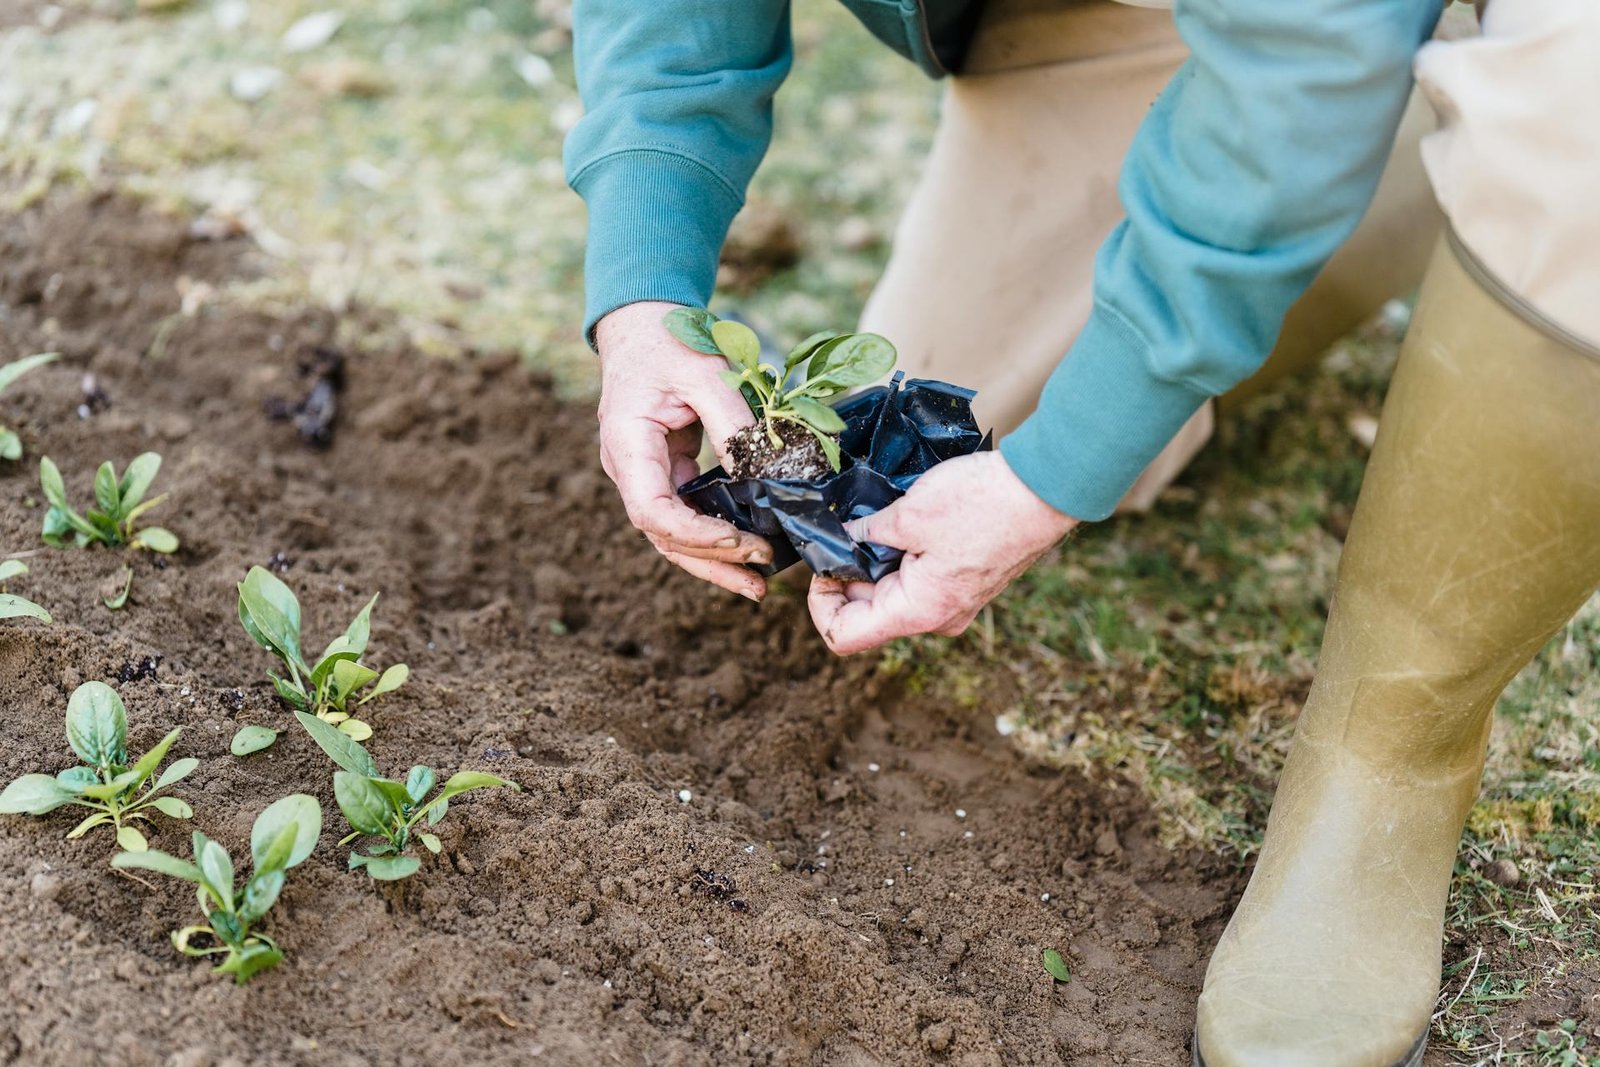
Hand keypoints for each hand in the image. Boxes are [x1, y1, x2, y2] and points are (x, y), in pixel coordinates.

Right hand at [596, 301, 770, 600]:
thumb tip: (763, 474)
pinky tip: (745, 550)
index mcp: (628, 443)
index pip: (651, 510)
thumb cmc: (668, 342)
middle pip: (662, 536)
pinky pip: (685, 515)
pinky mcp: (664, 474)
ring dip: (712, 562)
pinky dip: (713, 537)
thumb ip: (731, 422)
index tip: (740, 541)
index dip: (694, 534)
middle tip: (760, 578)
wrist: (641, 329)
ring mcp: (644, 475)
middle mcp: (629, 469)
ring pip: (671, 535)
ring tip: (756, 584)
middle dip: (711, 561)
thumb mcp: (705, 372)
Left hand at [807, 451, 1078, 653]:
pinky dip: (901, 555)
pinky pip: (918, 579)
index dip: (819, 603)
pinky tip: (903, 521)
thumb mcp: (907, 515)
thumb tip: (839, 537)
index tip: (822, 564)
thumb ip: (864, 533)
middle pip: (866, 614)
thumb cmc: (982, 503)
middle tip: (844, 530)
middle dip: (848, 574)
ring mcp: (953, 603)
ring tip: (877, 520)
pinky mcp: (964, 583)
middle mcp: (936, 618)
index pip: (843, 636)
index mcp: (918, 612)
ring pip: (892, 593)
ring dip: (876, 561)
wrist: (1045, 488)